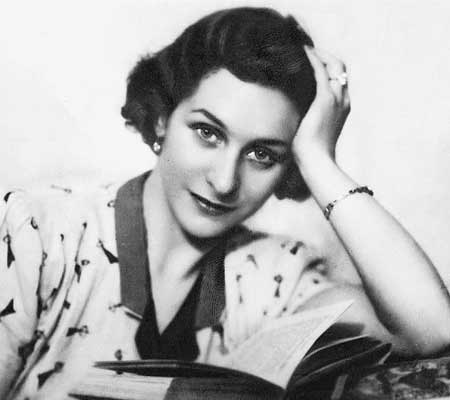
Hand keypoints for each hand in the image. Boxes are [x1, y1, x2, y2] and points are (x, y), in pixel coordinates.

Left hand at [292, 47, 350, 164]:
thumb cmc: (311, 150)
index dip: (329, 65)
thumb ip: (310, 115)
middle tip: (308, 50)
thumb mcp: (312, 128)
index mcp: (342, 106)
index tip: (313, 59)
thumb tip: (296, 109)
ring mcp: (336, 98)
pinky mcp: (325, 99)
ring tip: (304, 48)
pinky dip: (313, 58)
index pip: (340, 77)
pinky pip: (320, 71)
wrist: (316, 160)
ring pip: (333, 65)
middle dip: (326, 56)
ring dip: (319, 54)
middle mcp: (343, 99)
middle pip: (340, 67)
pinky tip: (303, 52)